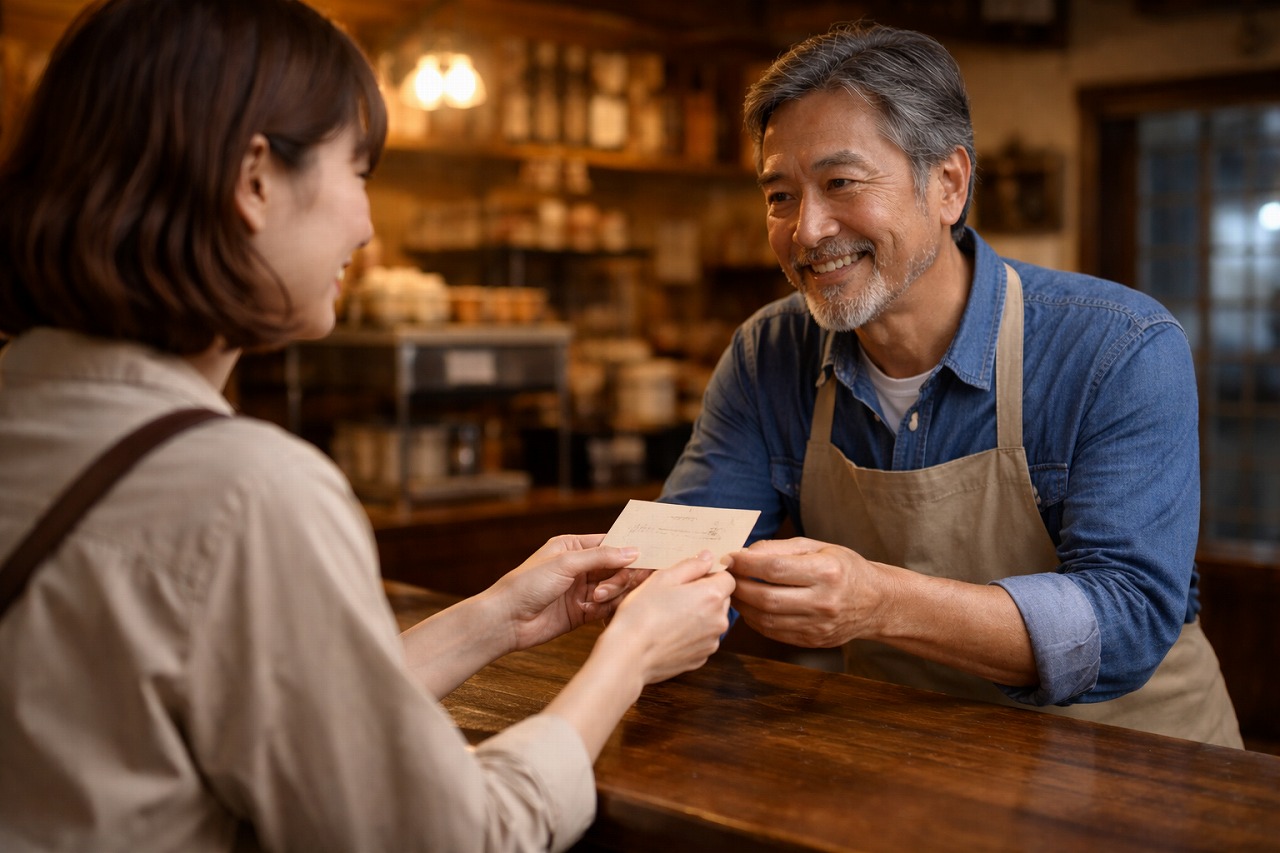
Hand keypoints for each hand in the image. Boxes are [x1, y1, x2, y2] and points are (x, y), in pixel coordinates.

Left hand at [480, 533, 649, 652]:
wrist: (506, 620)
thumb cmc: (527, 584)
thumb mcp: (565, 563)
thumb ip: (601, 557)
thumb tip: (633, 551)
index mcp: (573, 546)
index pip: (610, 543)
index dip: (629, 548)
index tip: (650, 554)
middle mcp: (580, 567)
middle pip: (617, 567)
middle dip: (621, 575)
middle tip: (618, 582)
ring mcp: (581, 590)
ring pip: (614, 588)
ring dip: (612, 592)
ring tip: (597, 598)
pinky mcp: (582, 612)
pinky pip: (606, 608)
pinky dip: (606, 609)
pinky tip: (595, 610)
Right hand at [600, 551, 735, 684]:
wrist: (629, 656)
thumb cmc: (642, 614)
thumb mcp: (662, 578)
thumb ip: (690, 565)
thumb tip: (707, 557)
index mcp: (712, 596)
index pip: (727, 578)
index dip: (709, 574)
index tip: (691, 578)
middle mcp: (719, 620)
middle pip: (722, 599)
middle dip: (705, 594)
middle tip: (676, 595)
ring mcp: (711, 642)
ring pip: (712, 620)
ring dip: (698, 615)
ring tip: (669, 616)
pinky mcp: (701, 658)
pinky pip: (702, 639)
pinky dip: (691, 634)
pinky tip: (669, 633)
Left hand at [725, 537, 885, 647]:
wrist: (876, 602)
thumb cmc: (844, 568)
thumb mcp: (819, 547)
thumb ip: (781, 548)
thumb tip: (745, 552)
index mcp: (826, 572)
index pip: (774, 568)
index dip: (745, 563)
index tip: (729, 557)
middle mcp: (823, 601)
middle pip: (766, 597)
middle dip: (738, 586)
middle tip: (725, 576)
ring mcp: (818, 625)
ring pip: (765, 619)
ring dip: (742, 605)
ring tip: (734, 591)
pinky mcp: (812, 640)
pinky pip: (773, 632)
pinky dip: (754, 619)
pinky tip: (750, 606)